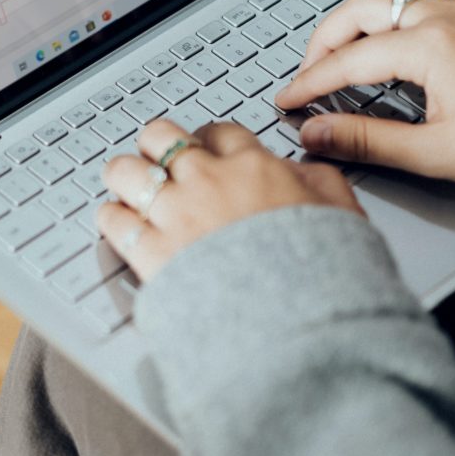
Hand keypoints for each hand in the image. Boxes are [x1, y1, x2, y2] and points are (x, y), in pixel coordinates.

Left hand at [97, 118, 361, 281]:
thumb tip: (304, 168)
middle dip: (155, 144)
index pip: (220, 132)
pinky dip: (111, 217)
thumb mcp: (343, 214)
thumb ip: (320, 181)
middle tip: (156, 157)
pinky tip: (115, 221)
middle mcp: (208, 183)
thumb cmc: (325, 275)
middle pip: (161, 137)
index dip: (207, 137)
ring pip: (126, 170)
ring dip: (124, 174)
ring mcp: (176, 216)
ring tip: (124, 182)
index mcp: (254, 168)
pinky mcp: (152, 253)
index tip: (204, 146)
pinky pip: (114, 220)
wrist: (300, 324)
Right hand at [272, 0, 454, 185]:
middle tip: (309, 71)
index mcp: (429, 47)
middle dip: (325, 39)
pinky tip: (393, 41)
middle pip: (360, 10)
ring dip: (359, 18)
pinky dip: (393, 15)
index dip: (310, 82)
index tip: (289, 100)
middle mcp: (445, 17)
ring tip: (344, 49)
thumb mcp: (433, 152)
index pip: (348, 60)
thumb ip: (366, 141)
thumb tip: (316, 135)